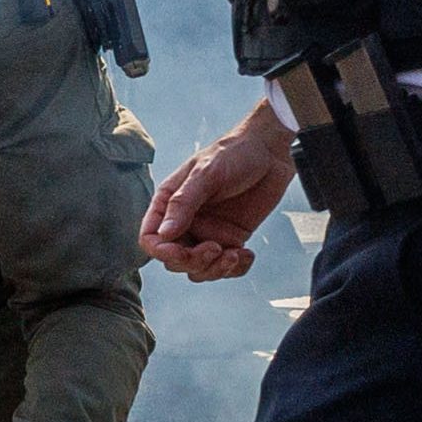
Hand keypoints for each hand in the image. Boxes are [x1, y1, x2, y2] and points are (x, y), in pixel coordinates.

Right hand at [141, 112, 294, 279]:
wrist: (271, 151)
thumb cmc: (234, 153)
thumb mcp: (206, 173)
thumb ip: (184, 203)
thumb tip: (164, 234)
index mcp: (169, 203)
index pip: (151, 238)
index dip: (161, 251)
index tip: (180, 252)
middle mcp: (186, 221)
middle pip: (174, 259)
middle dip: (193, 261)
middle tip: (215, 248)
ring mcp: (209, 232)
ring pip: (199, 268)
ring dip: (215, 269)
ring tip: (234, 254)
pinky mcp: (232, 239)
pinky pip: (226, 267)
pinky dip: (236, 269)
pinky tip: (247, 254)